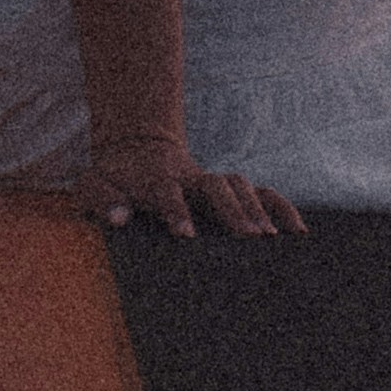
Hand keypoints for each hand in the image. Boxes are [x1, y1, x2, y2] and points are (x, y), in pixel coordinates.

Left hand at [81, 130, 300, 241]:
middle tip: (249, 238)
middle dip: (232, 209)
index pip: (167, 192)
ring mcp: (211, 182)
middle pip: (215, 185)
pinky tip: (298, 230)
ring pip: (239, 184)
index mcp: (156, 179)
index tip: (185, 235)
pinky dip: (280, 205)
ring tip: (271, 239)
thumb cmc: (114, 179)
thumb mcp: (92, 185)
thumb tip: (119, 217)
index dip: (176, 210)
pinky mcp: (229, 190)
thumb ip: (100, 198)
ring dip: (256, 208)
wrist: (136, 150)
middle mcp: (189, 178)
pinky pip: (260, 192)